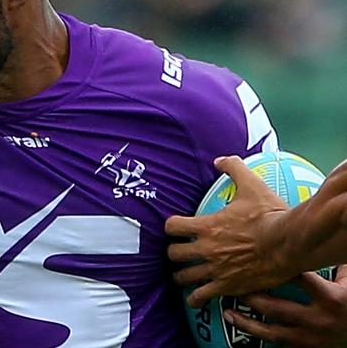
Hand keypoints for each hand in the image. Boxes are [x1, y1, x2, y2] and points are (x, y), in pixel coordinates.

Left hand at [166, 156, 292, 307]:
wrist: (288, 244)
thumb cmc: (269, 215)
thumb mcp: (251, 185)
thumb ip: (233, 168)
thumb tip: (219, 159)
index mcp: (207, 226)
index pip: (172, 226)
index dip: (171, 227)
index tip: (175, 227)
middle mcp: (205, 249)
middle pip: (173, 253)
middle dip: (174, 252)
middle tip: (179, 252)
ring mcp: (215, 269)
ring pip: (183, 276)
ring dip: (181, 274)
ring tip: (183, 274)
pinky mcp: (227, 286)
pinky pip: (202, 296)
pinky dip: (196, 298)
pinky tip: (195, 298)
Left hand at [223, 267, 346, 347]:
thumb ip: (334, 264)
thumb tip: (321, 240)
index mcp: (331, 299)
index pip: (299, 278)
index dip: (277, 267)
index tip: (256, 256)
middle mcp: (318, 320)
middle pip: (278, 308)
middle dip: (253, 297)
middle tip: (232, 286)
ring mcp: (311, 338)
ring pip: (273, 331)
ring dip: (248, 323)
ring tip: (228, 313)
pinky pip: (278, 342)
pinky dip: (259, 335)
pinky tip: (243, 328)